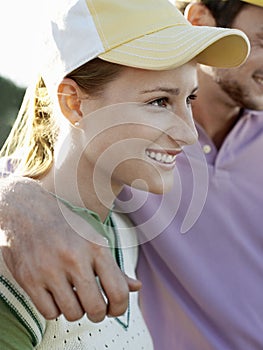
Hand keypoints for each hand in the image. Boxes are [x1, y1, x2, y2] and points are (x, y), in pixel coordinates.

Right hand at [0, 177, 140, 321]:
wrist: (27, 213)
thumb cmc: (67, 227)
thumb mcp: (94, 240)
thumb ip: (115, 267)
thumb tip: (137, 287)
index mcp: (95, 247)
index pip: (118, 291)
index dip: (120, 307)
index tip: (114, 308)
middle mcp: (74, 258)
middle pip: (96, 308)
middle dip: (98, 313)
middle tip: (94, 306)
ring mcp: (50, 269)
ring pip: (73, 313)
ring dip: (75, 310)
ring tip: (72, 295)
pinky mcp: (29, 279)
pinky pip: (50, 313)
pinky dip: (55, 309)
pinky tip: (55, 294)